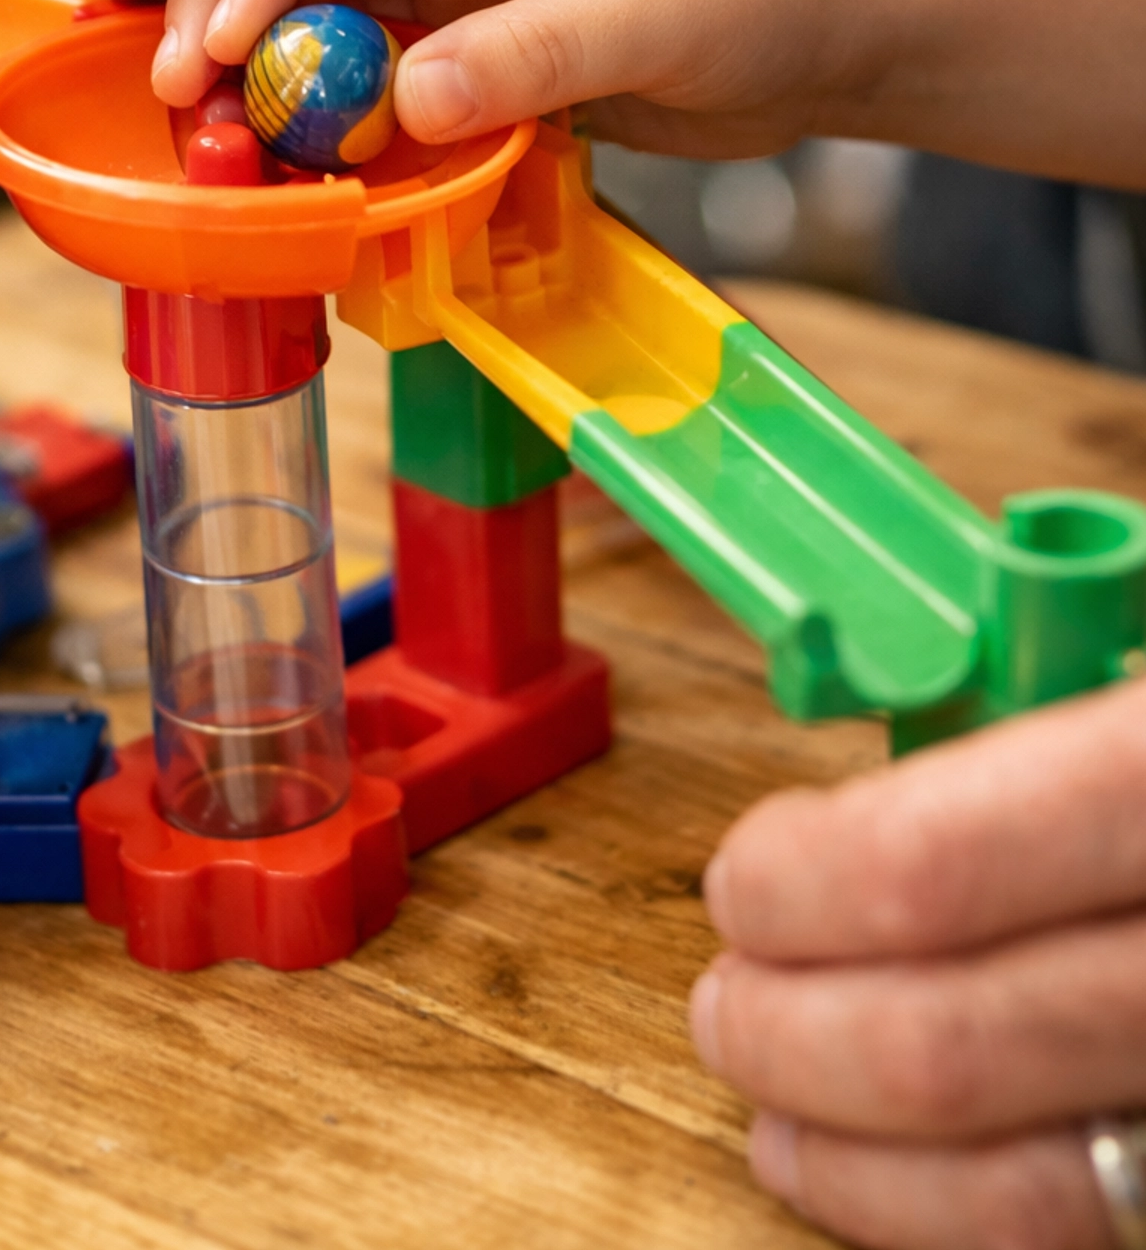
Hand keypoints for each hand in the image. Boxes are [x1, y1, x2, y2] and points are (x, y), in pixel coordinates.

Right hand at [151, 0, 882, 156]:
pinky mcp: (460, 23)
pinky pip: (359, 54)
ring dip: (255, 51)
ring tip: (196, 125)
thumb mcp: (669, 11)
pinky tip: (271, 145)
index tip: (209, 34)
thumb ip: (541, 50)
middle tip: (169, 85)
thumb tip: (404, 98)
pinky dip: (314, 97)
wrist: (847, 24)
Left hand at [693, 681, 1145, 1248]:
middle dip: (788, 1029)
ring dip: (848, 1153)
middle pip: (943, 1045)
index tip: (744, 877)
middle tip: (723, 994)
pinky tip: (878, 1173)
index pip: (925, 867)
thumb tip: (872, 759)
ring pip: (1016, 1181)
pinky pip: (1086, 1228)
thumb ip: (1026, 694)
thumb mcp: (1130, 637)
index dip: (795, 884)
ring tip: (766, 1094)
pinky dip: (951, 1212)